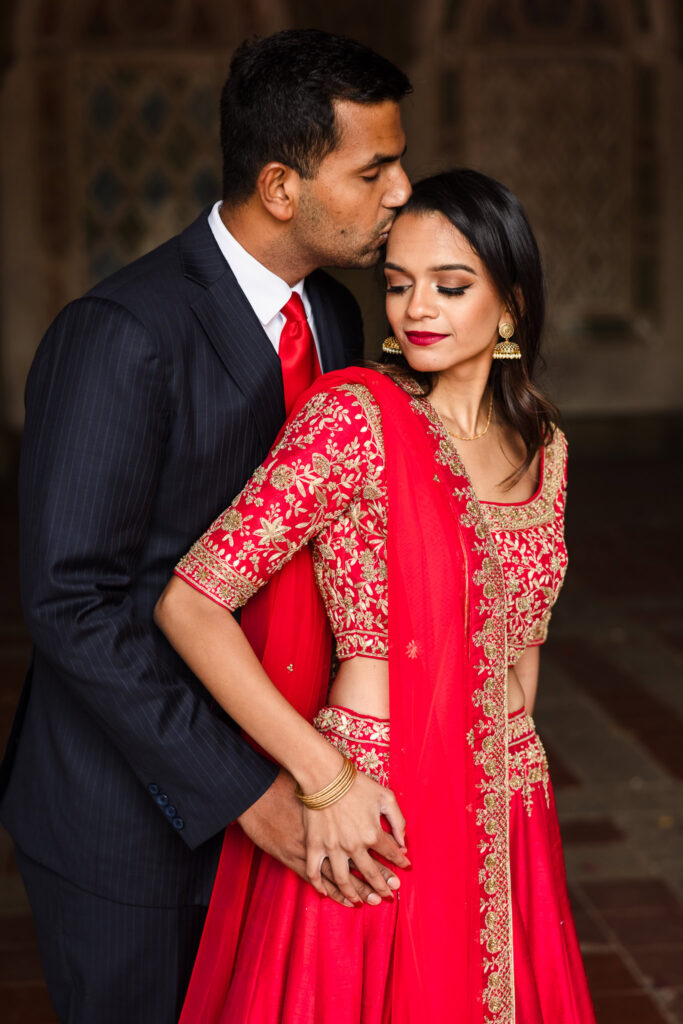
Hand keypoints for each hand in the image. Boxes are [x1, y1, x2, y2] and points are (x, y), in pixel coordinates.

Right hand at [303, 769, 408, 904]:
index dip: (400, 862)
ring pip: (344, 880)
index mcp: (372, 833)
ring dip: (355, 894)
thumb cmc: (356, 784)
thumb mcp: (385, 796)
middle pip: (371, 873)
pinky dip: (320, 886)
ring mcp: (333, 848)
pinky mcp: (314, 845)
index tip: (405, 867)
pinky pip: (315, 872)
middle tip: (388, 896)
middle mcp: (354, 845)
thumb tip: (404, 842)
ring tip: (361, 902)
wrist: (324, 775)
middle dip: (383, 887)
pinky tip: (326, 893)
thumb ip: (398, 820)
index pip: (391, 854)